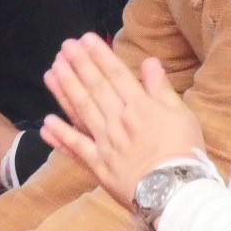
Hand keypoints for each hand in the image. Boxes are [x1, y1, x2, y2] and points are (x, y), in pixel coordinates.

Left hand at [42, 34, 203, 208]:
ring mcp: (105, 142)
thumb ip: (161, 88)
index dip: (99, 55)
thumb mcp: (181, 115)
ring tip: (51, 72)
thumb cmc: (184, 152)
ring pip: (81, 110)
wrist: (175, 191)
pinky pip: (76, 147)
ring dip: (65, 90)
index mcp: (140, 107)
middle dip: (78, 65)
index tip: (85, 39)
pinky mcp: (98, 164)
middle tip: (64, 47)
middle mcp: (118, 120)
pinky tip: (46, 123)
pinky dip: (60, 135)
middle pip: (95, 88)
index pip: (116, 74)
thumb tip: (150, 62)